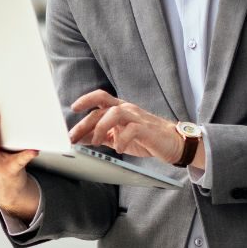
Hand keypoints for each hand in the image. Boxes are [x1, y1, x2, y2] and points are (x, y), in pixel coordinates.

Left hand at [68, 90, 185, 164]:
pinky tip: (118, 149)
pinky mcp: (147, 129)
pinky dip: (122, 139)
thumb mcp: (117, 137)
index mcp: (120, 109)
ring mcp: (137, 118)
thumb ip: (100, 135)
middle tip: (73, 137)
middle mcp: (128, 110)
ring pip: (115, 113)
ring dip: (101, 127)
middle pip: (102, 109)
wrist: (173, 143)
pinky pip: (132, 129)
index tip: (73, 108)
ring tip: (97, 142)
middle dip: (85, 123)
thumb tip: (80, 138)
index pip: (100, 98)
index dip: (86, 100)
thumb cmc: (145, 138)